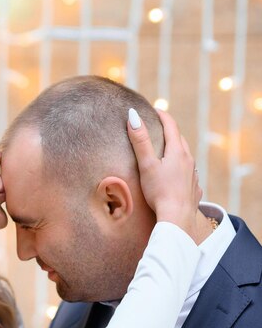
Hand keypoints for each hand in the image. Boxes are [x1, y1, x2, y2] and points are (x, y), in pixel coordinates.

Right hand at [127, 108, 201, 238]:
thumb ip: (140, 141)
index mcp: (177, 152)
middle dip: (170, 132)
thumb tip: (133, 116)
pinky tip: (177, 176)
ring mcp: (193, 175)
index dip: (162, 115)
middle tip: (159, 128)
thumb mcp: (146, 165)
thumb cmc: (159, 192)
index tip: (155, 109)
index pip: (171, 126)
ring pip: (186, 157)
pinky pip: (189, 174)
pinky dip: (182, 169)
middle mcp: (189, 160)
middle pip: (180, 140)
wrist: (177, 218)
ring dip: (177, 151)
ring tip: (167, 152)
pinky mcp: (194, 189)